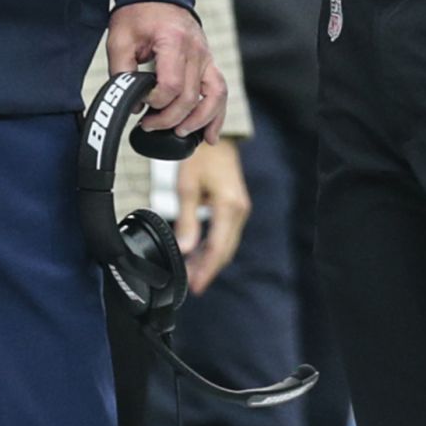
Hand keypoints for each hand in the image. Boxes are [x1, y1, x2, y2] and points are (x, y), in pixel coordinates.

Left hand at [106, 0, 226, 139]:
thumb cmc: (138, 14)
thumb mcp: (120, 39)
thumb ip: (122, 71)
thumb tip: (133, 103)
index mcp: (174, 41)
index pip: (171, 85)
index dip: (154, 101)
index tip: (139, 101)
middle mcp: (196, 50)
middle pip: (190, 97)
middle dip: (169, 118)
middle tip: (148, 125)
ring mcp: (206, 57)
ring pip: (214, 97)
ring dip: (199, 121)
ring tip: (180, 134)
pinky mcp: (208, 62)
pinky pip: (220, 91)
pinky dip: (217, 115)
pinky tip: (211, 136)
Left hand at [176, 139, 250, 294]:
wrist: (216, 138)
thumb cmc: (200, 157)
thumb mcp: (187, 187)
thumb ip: (187, 220)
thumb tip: (185, 250)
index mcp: (229, 207)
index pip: (218, 248)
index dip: (206, 270)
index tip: (194, 286)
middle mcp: (239, 210)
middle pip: (225, 250)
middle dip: (209, 269)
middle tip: (192, 286)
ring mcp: (240, 208)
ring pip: (226, 243)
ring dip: (211, 259)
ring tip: (193, 274)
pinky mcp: (236, 206)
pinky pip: (226, 233)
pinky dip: (214, 246)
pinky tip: (200, 253)